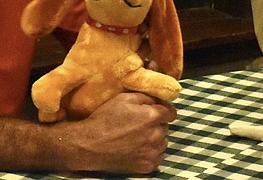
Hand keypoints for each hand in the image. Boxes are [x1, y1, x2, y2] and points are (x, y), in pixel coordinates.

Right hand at [61, 92, 175, 174]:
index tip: (154, 110)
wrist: (91, 145)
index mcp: (152, 117)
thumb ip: (144, 96)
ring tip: (136, 137)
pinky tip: (136, 148)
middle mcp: (156, 135)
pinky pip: (157, 157)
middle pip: (165, 127)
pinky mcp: (148, 166)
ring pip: (162, 142)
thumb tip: (157, 99)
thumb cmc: (105, 119)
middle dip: (156, 124)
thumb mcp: (122, 99)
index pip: (171, 112)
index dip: (163, 109)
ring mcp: (153, 153)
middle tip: (139, 124)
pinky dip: (150, 152)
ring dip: (154, 139)